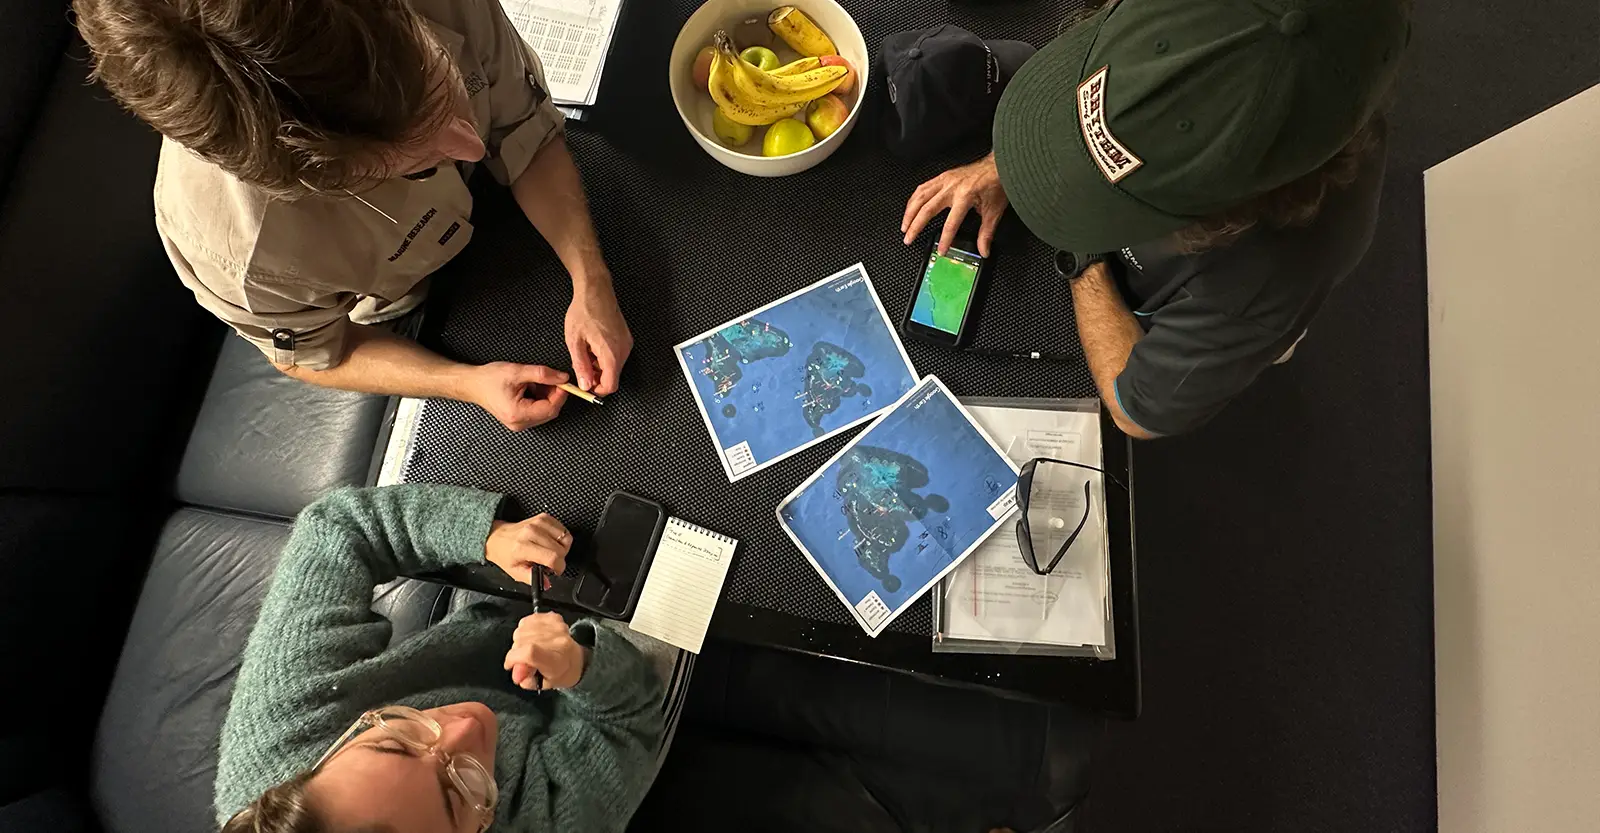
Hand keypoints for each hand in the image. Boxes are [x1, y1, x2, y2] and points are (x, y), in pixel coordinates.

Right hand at [467, 362, 569, 430]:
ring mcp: (519, 423)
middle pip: (549, 411)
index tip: (564, 381)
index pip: (550, 409)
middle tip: (550, 378)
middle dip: (553, 394)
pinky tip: (530, 388)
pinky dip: (539, 398)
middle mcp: (519, 423)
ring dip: (546, 396)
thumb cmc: (488, 379)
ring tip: (533, 382)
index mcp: (518, 413)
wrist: (472, 384)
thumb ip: (542, 374)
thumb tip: (562, 378)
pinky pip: (537, 411)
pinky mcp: (518, 419)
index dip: (560, 394)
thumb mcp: (517, 371)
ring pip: (545, 411)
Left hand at [485, 515, 571, 583]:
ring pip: (565, 538)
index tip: (555, 570)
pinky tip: (552, 543)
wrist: (497, 537)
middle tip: (551, 563)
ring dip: (562, 548)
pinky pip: (563, 529)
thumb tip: (547, 584)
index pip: (552, 557)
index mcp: (523, 547)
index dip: (558, 567)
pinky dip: (561, 538)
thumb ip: (531, 579)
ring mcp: (538, 523)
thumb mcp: (514, 572)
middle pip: (560, 549)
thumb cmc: (504, 553)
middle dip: (560, 559)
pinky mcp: (543, 517)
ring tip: (552, 552)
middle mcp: (531, 532)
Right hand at [504, 612, 589, 690]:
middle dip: (516, 653)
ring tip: (529, 649)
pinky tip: (533, 638)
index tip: (510, 665)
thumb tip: (514, 669)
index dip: (514, 658)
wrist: (577, 661)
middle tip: (523, 661)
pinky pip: (528, 620)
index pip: (529, 652)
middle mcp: (558, 641)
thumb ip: (525, 679)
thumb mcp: (542, 684)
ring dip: (520, 641)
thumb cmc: (560, 674)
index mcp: (557, 660)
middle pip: (522, 640)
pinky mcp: (554, 618)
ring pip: (522, 630)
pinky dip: (525, 630)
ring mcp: (557, 627)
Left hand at [564, 280, 632, 395]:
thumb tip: (585, 385)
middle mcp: (623, 350)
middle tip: (581, 365)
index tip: (586, 386)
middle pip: (613, 376)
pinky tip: (593, 344)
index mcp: (611, 353)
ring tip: (586, 350)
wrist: (596, 290)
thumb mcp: (575, 341)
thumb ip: (581, 366)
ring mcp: (626, 344)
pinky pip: (616, 356)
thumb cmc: (584, 310)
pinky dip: (604, 357)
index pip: (611, 385)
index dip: (597, 390)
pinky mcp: (626, 339)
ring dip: (599, 366)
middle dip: (596, 376)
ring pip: (614, 366)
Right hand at [901, 152, 1008, 256]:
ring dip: (909, 212)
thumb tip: (983, 250)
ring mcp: (945, 180)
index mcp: (964, 196)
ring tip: (905, 226)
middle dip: (915, 226)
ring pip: (920, 196)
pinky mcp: (943, 176)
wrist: (998, 165)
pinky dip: (914, 198)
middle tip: (909, 239)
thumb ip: (986, 233)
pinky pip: (923, 187)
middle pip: (926, 209)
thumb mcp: (994, 212)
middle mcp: (951, 187)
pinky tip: (911, 206)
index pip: (950, 224)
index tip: (941, 250)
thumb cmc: (996, 183)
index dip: (944, 240)